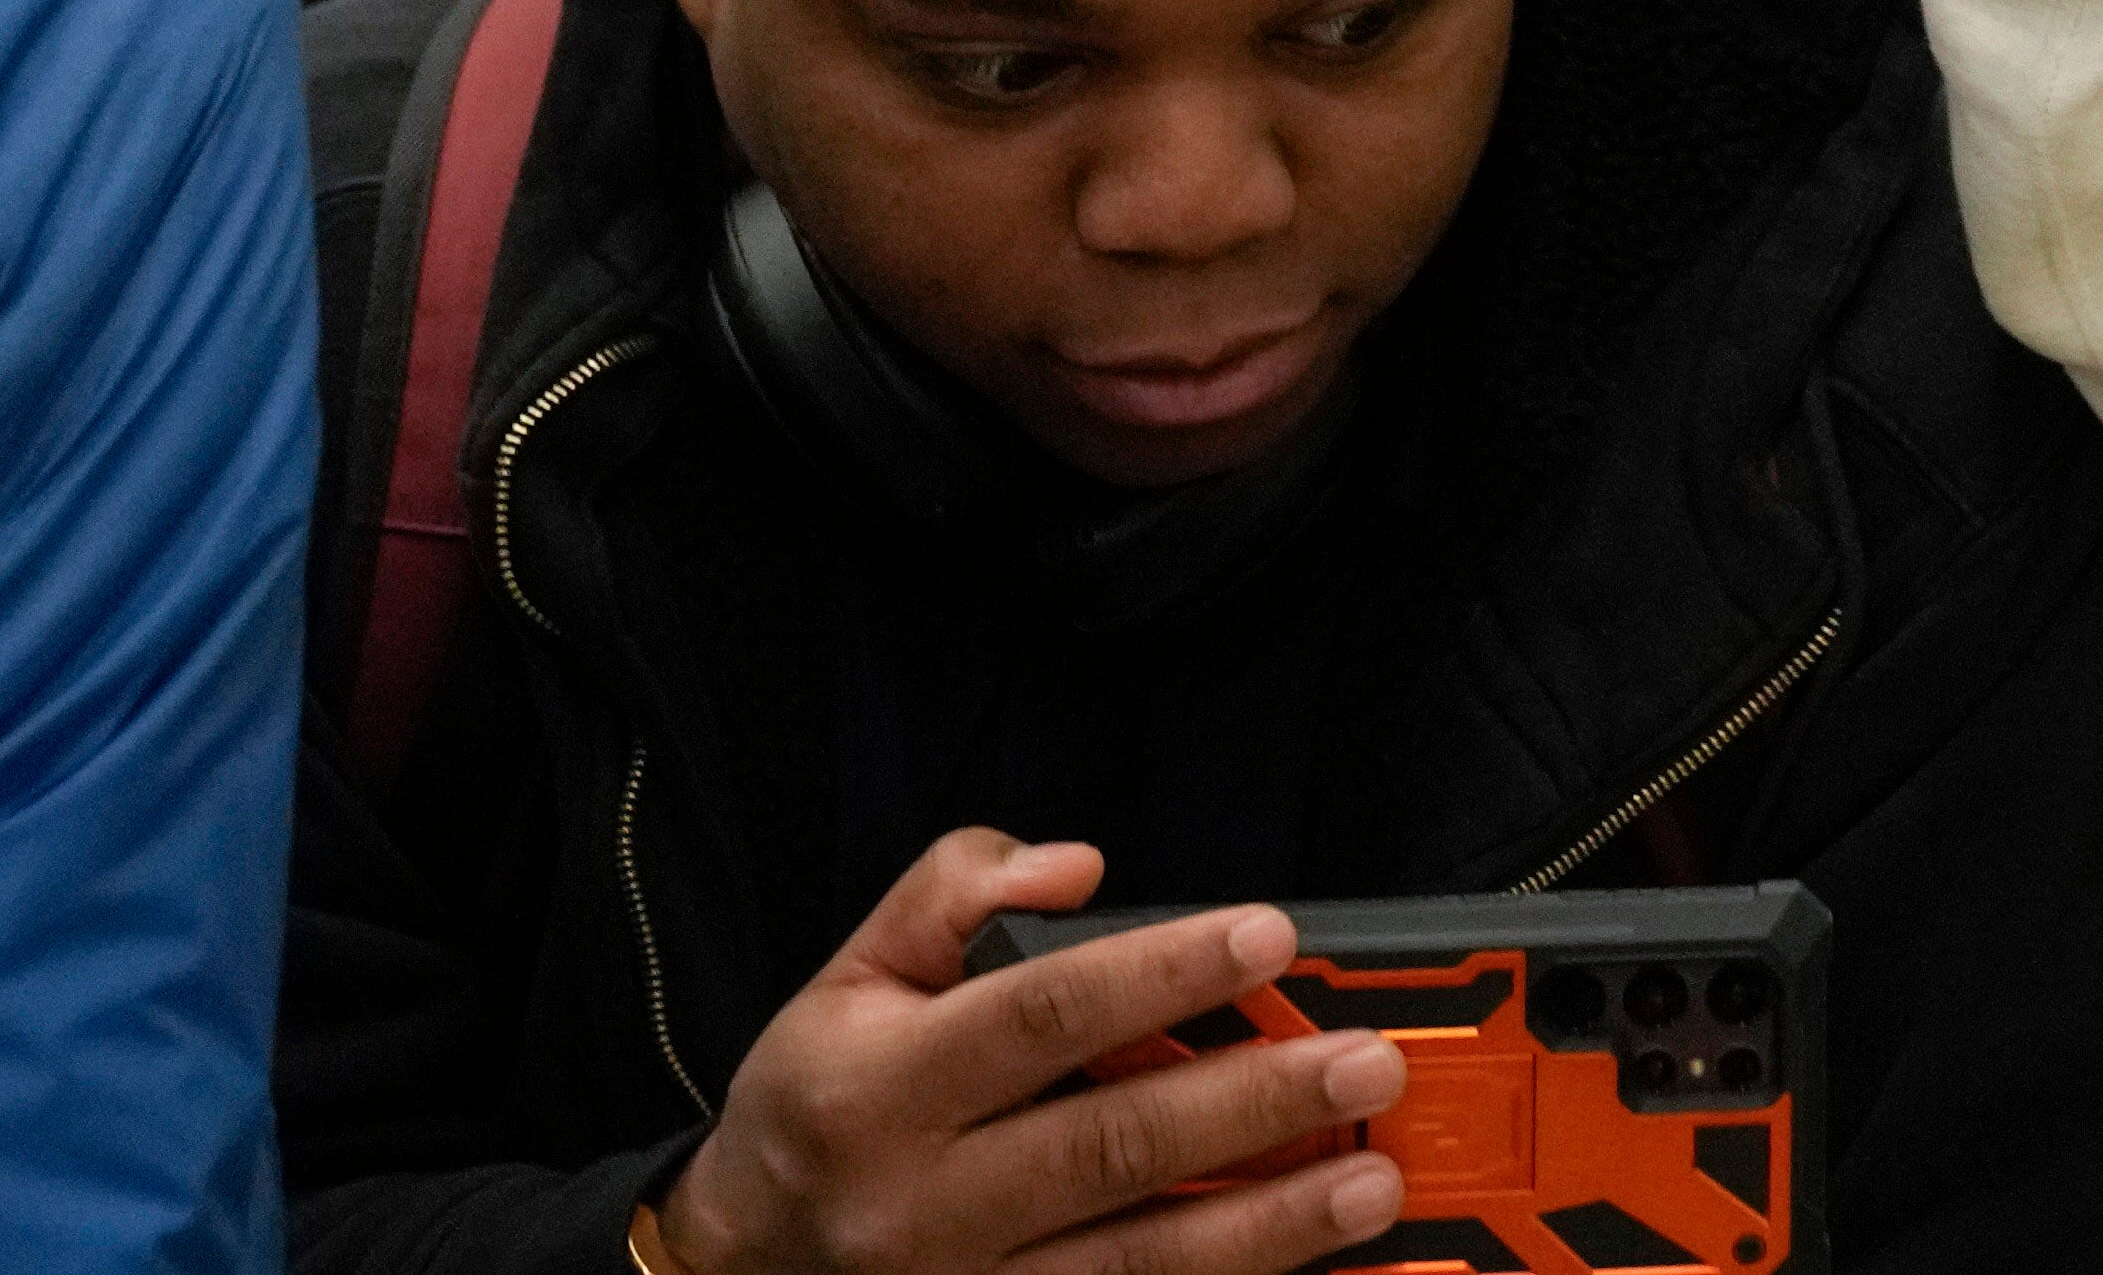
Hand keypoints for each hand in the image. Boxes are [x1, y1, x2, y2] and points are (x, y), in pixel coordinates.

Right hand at [661, 834, 1408, 1274]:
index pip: (1038, 1018)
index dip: (1160, 973)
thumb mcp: (848, 978)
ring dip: (1264, 1228)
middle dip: (1250, 1107)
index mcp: (879, 1091)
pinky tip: (1304, 1272)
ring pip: (1131, 1266)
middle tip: (1366, 1064)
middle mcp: (921, 1206)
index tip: (1270, 934)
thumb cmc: (815, 1109)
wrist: (734, 1270)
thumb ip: (952, 895)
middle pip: (1107, 1150)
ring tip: (1368, 1184)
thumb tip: (1076, 868)